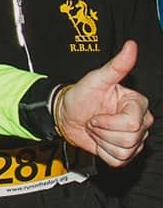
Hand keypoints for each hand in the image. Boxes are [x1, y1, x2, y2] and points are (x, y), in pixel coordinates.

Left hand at [58, 40, 153, 165]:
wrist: (66, 115)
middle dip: (103, 131)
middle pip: (130, 138)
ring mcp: (135, 138)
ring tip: (96, 129)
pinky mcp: (125, 152)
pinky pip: (120, 161)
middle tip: (94, 121)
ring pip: (125, 151)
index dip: (108, 122)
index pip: (132, 123)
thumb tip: (131, 46)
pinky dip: (104, 153)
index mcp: (137, 104)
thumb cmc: (80, 95)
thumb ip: (117, 65)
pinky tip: (99, 141)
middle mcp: (141, 121)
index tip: (96, 114)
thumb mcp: (96, 79)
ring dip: (102, 141)